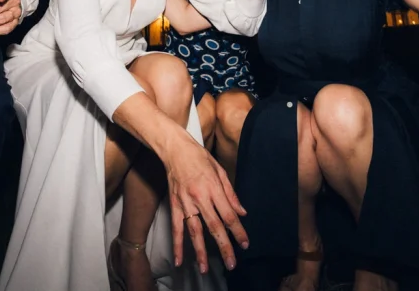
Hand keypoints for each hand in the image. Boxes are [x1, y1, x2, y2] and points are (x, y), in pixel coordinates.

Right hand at [166, 137, 247, 273]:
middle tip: (231, 263)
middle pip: (214, 226)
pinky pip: (176, 228)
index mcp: (214, 188)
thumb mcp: (220, 170)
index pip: (229, 215)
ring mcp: (185, 203)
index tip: (245, 244)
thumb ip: (231, 193)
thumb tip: (242, 212)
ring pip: (194, 231)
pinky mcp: (174, 205)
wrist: (175, 150)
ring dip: (200, 251)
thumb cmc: (200, 157)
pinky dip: (177, 245)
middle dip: (224, 246)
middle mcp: (200, 198)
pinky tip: (179, 260)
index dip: (238, 231)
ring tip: (204, 269)